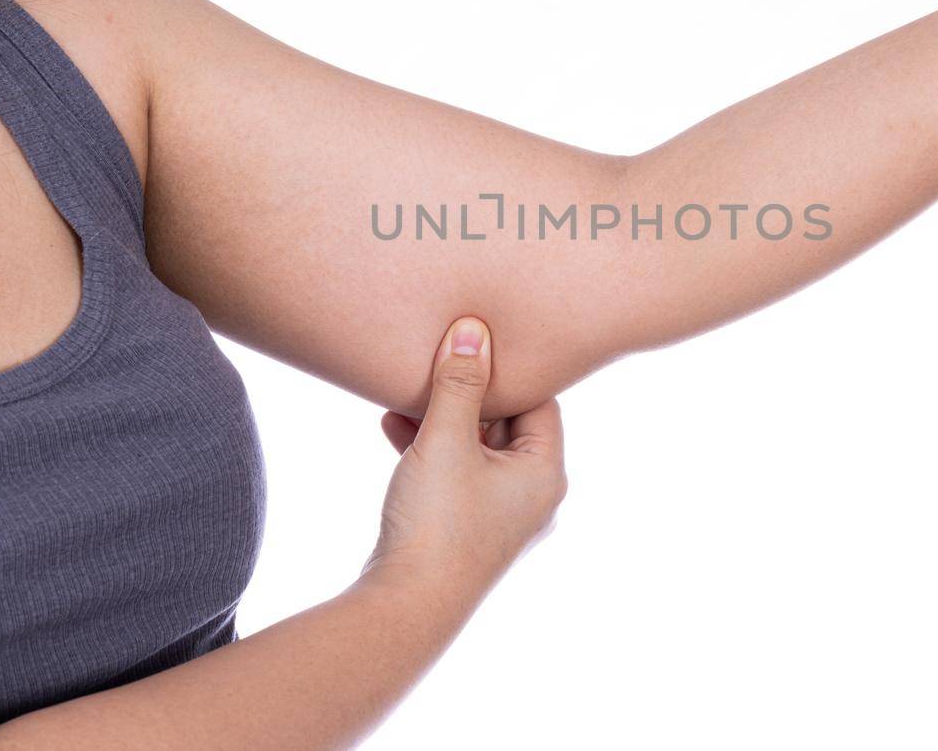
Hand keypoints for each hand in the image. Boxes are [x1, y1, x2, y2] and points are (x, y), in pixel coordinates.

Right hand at [365, 317, 567, 597]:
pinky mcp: (465, 527)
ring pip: (475, 446)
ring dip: (442, 417)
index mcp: (545, 473)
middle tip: (437, 357)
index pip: (539, 400)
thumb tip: (473, 330)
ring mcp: (499, 514)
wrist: (405, 607)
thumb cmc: (437, 524)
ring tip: (407, 388)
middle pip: (507, 422)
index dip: (507, 369)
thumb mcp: (447, 440)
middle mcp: (532, 495)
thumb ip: (460, 383)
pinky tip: (392, 425)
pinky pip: (454, 471)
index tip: (475, 341)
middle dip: (467, 391)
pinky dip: (429, 447)